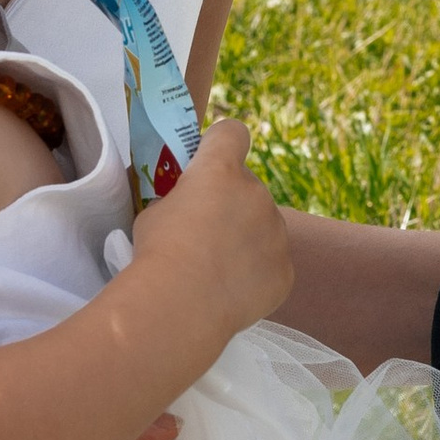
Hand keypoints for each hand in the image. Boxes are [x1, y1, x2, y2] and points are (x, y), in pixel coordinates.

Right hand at [137, 117, 294, 334]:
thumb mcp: (154, 212)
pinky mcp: (285, 270)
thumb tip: (187, 209)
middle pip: (248, 186)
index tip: (208, 161)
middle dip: (230, 203)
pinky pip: (271, 264)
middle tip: (203, 234)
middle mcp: (257, 193)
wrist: (180, 306)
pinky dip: (255, 274)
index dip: (220, 144)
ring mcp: (277, 233)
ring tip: (215, 269)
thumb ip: (179, 199)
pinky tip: (229, 291)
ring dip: (245, 239)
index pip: (232, 133)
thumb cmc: (158, 253)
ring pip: (263, 227)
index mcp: (220, 170)